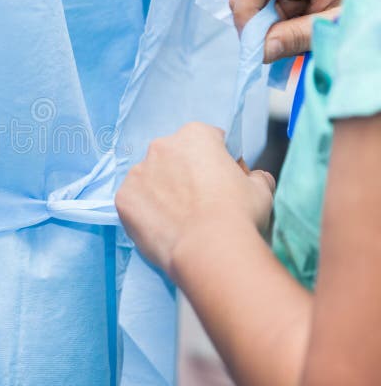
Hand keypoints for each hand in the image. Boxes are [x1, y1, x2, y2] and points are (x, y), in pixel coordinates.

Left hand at [115, 123, 274, 278]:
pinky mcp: (123, 197)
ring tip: (180, 219)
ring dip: (162, 191)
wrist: (210, 250)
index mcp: (195, 135)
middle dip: (185, 174)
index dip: (218, 161)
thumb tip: (254, 178)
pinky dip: (145, 211)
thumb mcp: (261, 189)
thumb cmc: (239, 215)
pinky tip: (162, 227)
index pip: (207, 141)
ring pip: (151, 178)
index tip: (222, 182)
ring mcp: (138, 172)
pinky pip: (135, 201)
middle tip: (199, 203)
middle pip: (174, 157)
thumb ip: (255, 176)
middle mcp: (162, 146)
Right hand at [230, 0, 359, 62]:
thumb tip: (262, 49)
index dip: (247, 9)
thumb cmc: (366, 8)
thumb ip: (298, 36)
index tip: (251, 42)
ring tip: (291, 40)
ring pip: (249, 5)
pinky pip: (258, 13)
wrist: (374, 6)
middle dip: (254, 24)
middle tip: (273, 48)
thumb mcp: (337, 25)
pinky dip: (266, 30)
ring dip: (262, 29)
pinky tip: (288, 34)